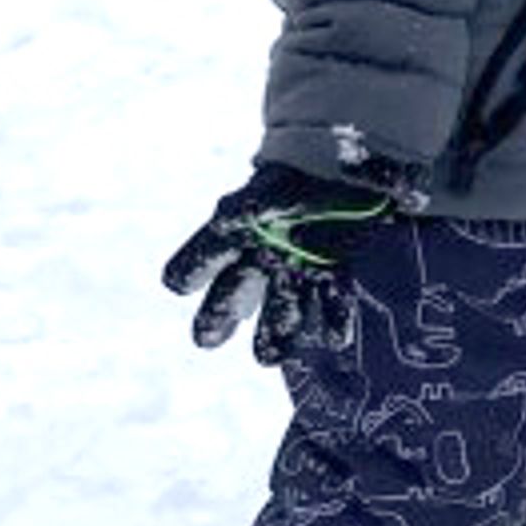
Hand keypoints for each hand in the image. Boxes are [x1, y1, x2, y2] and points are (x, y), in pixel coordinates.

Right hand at [162, 150, 419, 363]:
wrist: (341, 168)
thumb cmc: (297, 179)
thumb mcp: (271, 189)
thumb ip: (253, 208)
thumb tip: (230, 222)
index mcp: (233, 238)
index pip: (196, 264)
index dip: (188, 273)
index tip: (184, 283)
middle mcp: (258, 263)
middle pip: (229, 301)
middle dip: (216, 321)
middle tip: (210, 339)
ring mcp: (294, 273)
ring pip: (278, 312)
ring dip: (272, 335)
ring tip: (268, 358)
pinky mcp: (331, 275)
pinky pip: (329, 303)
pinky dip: (331, 322)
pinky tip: (332, 340)